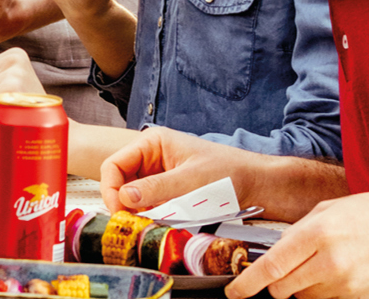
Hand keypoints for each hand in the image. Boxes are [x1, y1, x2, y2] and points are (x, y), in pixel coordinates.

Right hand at [97, 125, 266, 212]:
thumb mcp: (190, 181)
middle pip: (120, 182)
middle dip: (124, 204)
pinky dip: (151, 216)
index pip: (114, 165)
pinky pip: (149, 205)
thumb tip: (124, 197)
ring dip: (138, 212)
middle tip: (132, 224)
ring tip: (151, 224)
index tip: (119, 212)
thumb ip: (156, 189)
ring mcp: (159, 175)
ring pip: (133, 197)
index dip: (111, 189)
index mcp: (153, 143)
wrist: (257, 184)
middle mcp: (152, 157)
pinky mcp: (168, 191)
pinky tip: (162, 223)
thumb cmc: (230, 174)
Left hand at [228, 192, 368, 298]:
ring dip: (306, 287)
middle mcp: (331, 263)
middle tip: (292, 268)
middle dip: (279, 283)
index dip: (248, 284)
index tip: (236, 292)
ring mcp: (348, 286)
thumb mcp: (330, 209)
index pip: (271, 267)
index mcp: (319, 234)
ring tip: (328, 263)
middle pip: (283, 290)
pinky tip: (344, 272)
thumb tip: (275, 250)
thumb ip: (298, 230)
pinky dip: (328, 292)